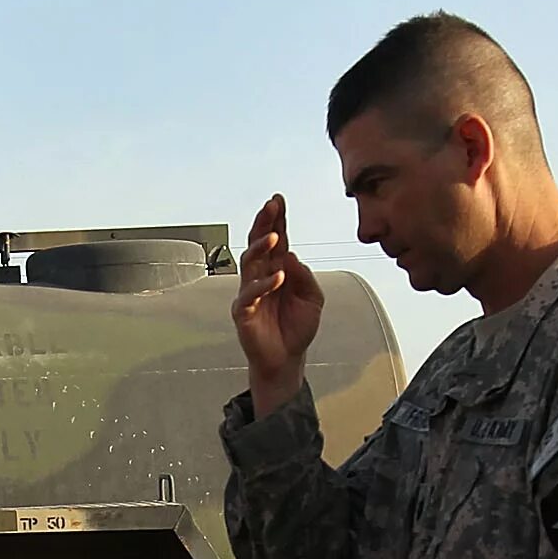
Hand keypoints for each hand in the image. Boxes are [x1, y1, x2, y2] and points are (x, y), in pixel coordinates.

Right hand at [232, 194, 324, 416]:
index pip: (277, 240)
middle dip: (264, 224)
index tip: (278, 200)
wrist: (287, 359)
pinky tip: (277, 277)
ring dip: (260, 248)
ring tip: (273, 238)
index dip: (277, 221)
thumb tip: (291, 257)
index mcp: (279, 269)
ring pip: (249, 263)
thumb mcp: (313, 300)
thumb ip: (305, 278)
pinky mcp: (243, 311)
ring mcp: (250, 292)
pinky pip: (249, 294)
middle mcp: (262, 276)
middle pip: (259, 244)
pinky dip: (263, 285)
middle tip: (271, 206)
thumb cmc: (297, 327)